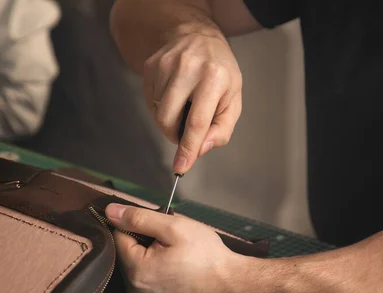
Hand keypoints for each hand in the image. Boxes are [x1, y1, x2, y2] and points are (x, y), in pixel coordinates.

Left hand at [104, 203, 244, 292]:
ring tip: (176, 253)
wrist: (231, 284)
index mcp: (136, 272)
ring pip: (135, 264)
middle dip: (144, 240)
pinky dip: (155, 267)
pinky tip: (175, 265)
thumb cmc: (207, 256)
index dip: (137, 224)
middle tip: (172, 240)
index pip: (118, 236)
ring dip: (150, 253)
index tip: (159, 225)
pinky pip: (145, 277)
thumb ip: (139, 218)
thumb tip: (111, 211)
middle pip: (125, 252)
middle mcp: (134, 291)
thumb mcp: (174, 227)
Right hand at [144, 29, 242, 173]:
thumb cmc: (219, 72)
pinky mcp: (151, 65)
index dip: (188, 148)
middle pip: (168, 119)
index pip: (197, 122)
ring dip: (168, 120)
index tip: (180, 167)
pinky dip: (160, 106)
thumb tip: (201, 149)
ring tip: (183, 105)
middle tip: (185, 129)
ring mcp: (166, 65)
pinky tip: (173, 94)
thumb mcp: (233, 99)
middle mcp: (188, 68)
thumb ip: (222, 129)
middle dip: (174, 134)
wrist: (197, 35)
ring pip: (156, 112)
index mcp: (214, 77)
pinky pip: (149, 100)